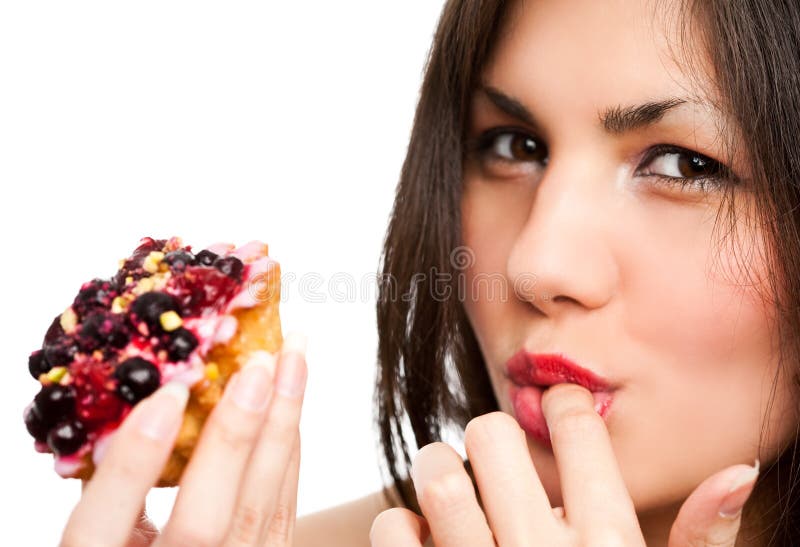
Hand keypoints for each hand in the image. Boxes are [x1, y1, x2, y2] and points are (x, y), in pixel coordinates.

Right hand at [60, 332, 307, 546]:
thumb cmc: (120, 540)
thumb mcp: (97, 523)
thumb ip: (102, 478)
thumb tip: (123, 396)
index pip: (101, 525)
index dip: (131, 462)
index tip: (166, 397)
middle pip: (201, 524)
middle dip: (233, 436)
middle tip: (258, 364)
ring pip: (257, 510)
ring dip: (280, 426)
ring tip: (293, 359)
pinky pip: (282, 509)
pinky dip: (287, 449)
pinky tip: (290, 403)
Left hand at [369, 383, 759, 546]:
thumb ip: (699, 539)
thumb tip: (736, 472)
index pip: (579, 434)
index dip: (565, 407)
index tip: (560, 410)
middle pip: (493, 436)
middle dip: (491, 435)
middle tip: (495, 454)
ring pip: (438, 475)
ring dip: (437, 467)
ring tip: (453, 483)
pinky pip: (396, 531)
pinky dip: (402, 527)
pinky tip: (428, 539)